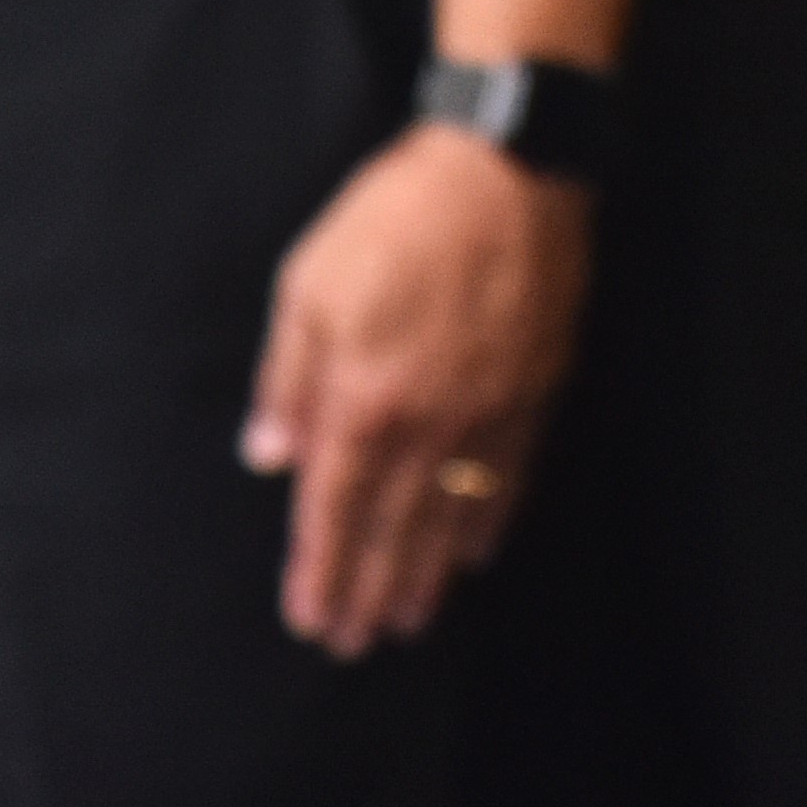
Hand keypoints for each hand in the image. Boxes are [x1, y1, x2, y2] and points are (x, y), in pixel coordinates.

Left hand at [239, 118, 585, 652]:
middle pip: (393, 526)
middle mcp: (428, 420)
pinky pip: (509, 473)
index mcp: (364, 396)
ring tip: (410, 619)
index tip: (310, 618)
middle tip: (355, 642)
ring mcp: (489, 409)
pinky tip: (475, 552)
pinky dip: (490, 520)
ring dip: (427, 574)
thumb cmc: (396, 216)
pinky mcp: (537, 386)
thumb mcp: (310, 284)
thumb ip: (288, 377)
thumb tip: (270, 456)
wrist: (509, 165)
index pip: (334, 506)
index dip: (320, 568)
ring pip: (453, 513)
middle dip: (370, 590)